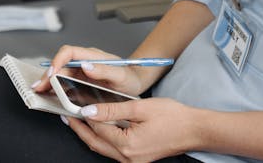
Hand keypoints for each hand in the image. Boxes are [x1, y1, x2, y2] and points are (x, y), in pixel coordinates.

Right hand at [32, 45, 148, 97]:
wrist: (135, 82)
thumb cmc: (129, 77)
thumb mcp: (120, 75)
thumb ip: (104, 70)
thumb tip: (85, 66)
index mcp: (92, 56)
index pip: (69, 52)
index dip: (58, 61)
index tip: (52, 73)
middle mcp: (84, 62)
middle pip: (60, 64)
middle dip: (48, 74)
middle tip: (39, 87)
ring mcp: (81, 72)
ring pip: (60, 73)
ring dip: (48, 81)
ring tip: (40, 91)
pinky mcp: (80, 81)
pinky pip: (64, 82)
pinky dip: (55, 87)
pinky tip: (49, 94)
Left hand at [66, 97, 202, 162]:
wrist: (194, 130)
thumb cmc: (173, 117)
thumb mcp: (139, 108)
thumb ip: (112, 110)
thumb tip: (89, 111)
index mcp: (127, 145)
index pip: (97, 128)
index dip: (84, 116)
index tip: (73, 105)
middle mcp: (127, 157)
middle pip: (95, 143)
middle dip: (80, 129)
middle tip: (68, 116)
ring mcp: (131, 160)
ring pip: (102, 148)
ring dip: (89, 134)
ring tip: (79, 120)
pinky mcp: (136, 158)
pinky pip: (112, 150)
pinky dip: (103, 138)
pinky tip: (100, 127)